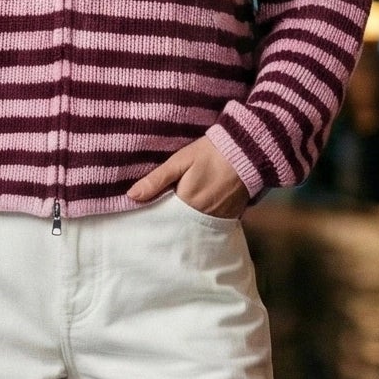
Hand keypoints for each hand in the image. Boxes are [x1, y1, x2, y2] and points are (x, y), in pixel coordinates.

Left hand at [126, 135, 249, 218]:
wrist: (247, 150)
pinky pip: (212, 226)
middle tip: (160, 218)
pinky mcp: (231, 217)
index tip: (144, 216)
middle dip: (169, 224)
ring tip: (177, 218)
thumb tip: (132, 196)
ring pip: (195, 228)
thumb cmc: (210, 153)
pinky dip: (203, 223)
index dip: (154, 217)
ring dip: (186, 224)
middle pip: (179, 227)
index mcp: (187, 203)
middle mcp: (202, 216)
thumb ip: (156, 180)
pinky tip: (197, 215)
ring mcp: (219, 219)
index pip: (163, 218)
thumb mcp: (180, 161)